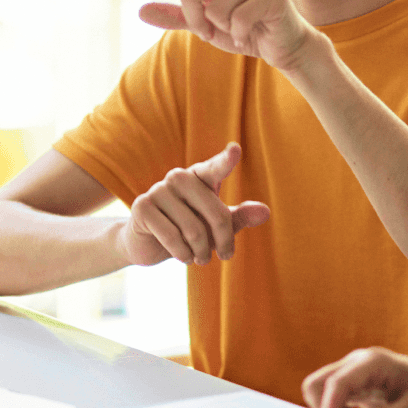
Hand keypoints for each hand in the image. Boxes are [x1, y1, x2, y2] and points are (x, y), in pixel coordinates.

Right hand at [120, 142, 269, 265]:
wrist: (147, 243)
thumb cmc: (190, 229)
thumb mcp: (218, 224)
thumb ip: (241, 216)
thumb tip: (265, 212)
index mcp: (200, 176)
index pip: (216, 167)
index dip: (226, 160)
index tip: (236, 150)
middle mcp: (179, 177)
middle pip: (216, 213)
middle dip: (224, 239)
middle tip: (225, 255)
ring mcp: (158, 189)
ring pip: (194, 229)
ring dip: (202, 251)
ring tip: (201, 258)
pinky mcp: (142, 207)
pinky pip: (172, 237)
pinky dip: (183, 254)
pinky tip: (185, 257)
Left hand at [139, 0, 312, 72]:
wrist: (278, 46)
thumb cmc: (242, 31)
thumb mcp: (206, 26)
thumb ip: (178, 17)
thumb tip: (140, 12)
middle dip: (197, 19)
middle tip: (214, 30)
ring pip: (217, 7)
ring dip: (221, 28)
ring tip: (237, 29)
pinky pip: (238, 17)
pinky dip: (238, 34)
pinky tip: (249, 33)